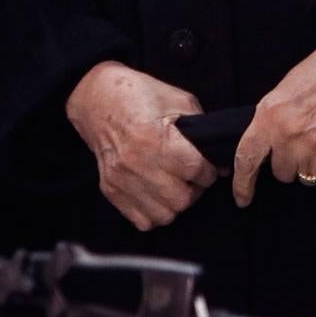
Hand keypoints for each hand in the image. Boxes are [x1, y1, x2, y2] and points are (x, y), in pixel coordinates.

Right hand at [65, 61, 218, 230]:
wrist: (97, 100)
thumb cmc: (141, 95)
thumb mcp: (178, 100)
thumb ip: (200, 129)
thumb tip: (218, 160)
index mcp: (155, 138)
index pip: (197, 170)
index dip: (209, 169)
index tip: (208, 165)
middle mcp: (137, 164)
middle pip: (183, 199)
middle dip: (195, 189)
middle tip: (192, 176)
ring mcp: (121, 181)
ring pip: (165, 215)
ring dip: (176, 202)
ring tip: (175, 185)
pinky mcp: (111, 191)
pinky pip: (143, 221)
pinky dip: (155, 211)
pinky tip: (157, 193)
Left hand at [232, 35, 315, 206]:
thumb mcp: (284, 89)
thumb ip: (272, 119)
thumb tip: (269, 144)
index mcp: (269, 117)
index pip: (246, 159)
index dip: (242, 184)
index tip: (243, 198)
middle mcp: (288, 137)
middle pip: (282, 173)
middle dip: (291, 162)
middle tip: (304, 140)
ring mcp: (314, 149)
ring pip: (307, 179)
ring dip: (313, 166)